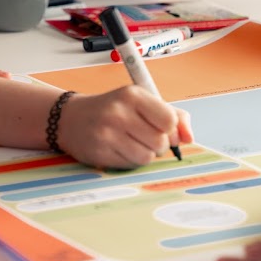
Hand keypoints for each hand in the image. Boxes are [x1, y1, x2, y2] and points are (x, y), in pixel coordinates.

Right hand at [58, 85, 192, 169]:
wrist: (72, 118)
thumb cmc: (113, 110)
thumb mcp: (141, 103)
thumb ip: (172, 116)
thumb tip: (189, 137)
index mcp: (132, 94)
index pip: (169, 119)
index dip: (170, 129)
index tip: (161, 128)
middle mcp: (119, 111)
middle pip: (160, 142)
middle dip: (157, 144)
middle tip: (144, 137)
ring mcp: (107, 132)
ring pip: (147, 157)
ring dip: (144, 154)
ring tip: (131, 143)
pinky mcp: (100, 151)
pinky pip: (130, 165)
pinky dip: (130, 161)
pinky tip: (119, 149)